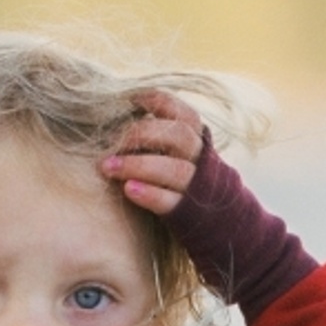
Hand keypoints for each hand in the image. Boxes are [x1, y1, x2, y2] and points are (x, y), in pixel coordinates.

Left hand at [101, 90, 205, 216]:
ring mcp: (196, 186)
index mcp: (195, 137)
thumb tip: (112, 114)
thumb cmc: (178, 181)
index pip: (180, 111)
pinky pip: (171, 201)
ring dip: (139, 165)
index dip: (156, 101)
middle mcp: (200, 158)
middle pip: (178, 136)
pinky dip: (150, 194)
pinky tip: (128, 189)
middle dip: (143, 134)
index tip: (128, 100)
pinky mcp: (187, 214)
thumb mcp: (174, 154)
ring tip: (108, 167)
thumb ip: (156, 136)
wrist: (216, 225)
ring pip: (176, 169)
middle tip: (109, 141)